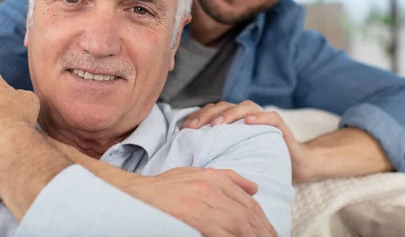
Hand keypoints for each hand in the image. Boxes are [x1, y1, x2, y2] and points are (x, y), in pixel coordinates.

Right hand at [46, 137, 275, 235]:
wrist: (134, 195)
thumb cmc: (162, 189)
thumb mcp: (194, 175)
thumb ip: (226, 178)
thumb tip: (254, 188)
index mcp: (214, 177)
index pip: (248, 201)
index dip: (262, 220)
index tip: (270, 232)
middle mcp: (212, 187)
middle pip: (248, 214)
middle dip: (264, 232)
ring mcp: (204, 202)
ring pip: (241, 225)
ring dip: (256, 236)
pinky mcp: (196, 217)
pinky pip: (225, 233)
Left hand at [182, 101, 314, 182]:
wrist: (295, 165)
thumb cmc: (259, 160)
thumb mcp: (234, 155)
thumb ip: (217, 149)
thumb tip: (188, 154)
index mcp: (234, 120)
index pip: (212, 111)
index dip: (198, 117)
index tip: (183, 128)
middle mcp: (247, 115)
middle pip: (224, 106)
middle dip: (208, 115)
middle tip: (195, 127)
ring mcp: (263, 118)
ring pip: (245, 106)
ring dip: (231, 113)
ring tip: (219, 124)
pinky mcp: (280, 126)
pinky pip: (271, 117)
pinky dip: (260, 117)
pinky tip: (249, 122)